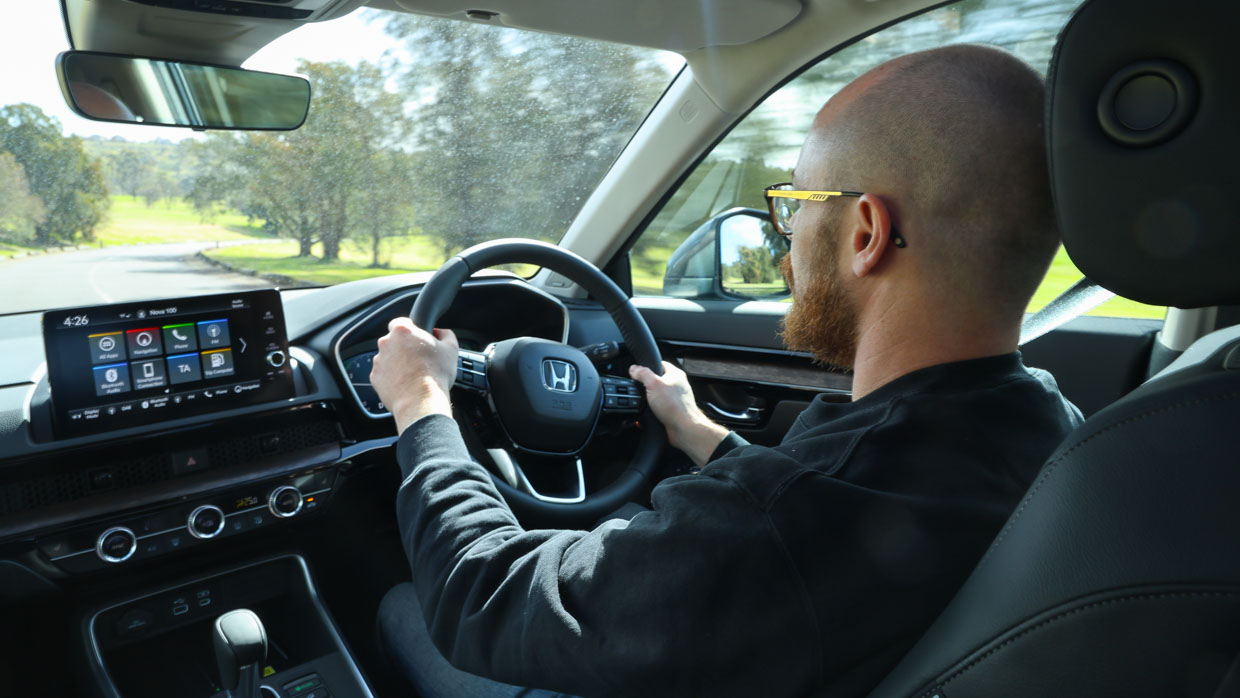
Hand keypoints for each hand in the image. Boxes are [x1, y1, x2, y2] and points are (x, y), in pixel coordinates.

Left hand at [371, 318, 457, 433]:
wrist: (420, 401)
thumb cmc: (435, 375)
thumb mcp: (451, 349)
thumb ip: (445, 334)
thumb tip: (440, 333)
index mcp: (403, 331)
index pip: (401, 322)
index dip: (410, 329)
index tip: (417, 339)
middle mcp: (386, 343)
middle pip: (393, 340)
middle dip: (404, 348)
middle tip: (419, 359)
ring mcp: (378, 361)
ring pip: (388, 357)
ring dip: (398, 363)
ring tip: (413, 374)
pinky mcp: (375, 378)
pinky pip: (384, 374)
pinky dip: (392, 377)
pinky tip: (405, 384)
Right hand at [629, 361, 728, 467]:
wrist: (683, 428)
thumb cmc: (674, 406)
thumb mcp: (654, 384)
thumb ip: (642, 374)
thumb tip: (634, 368)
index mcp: (676, 374)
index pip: (660, 364)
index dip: (648, 367)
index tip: (638, 372)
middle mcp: (677, 386)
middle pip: (657, 381)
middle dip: (647, 386)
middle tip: (640, 390)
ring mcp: (675, 399)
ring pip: (657, 396)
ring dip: (649, 401)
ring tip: (645, 404)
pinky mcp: (673, 411)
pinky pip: (659, 408)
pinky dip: (652, 411)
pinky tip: (648, 414)